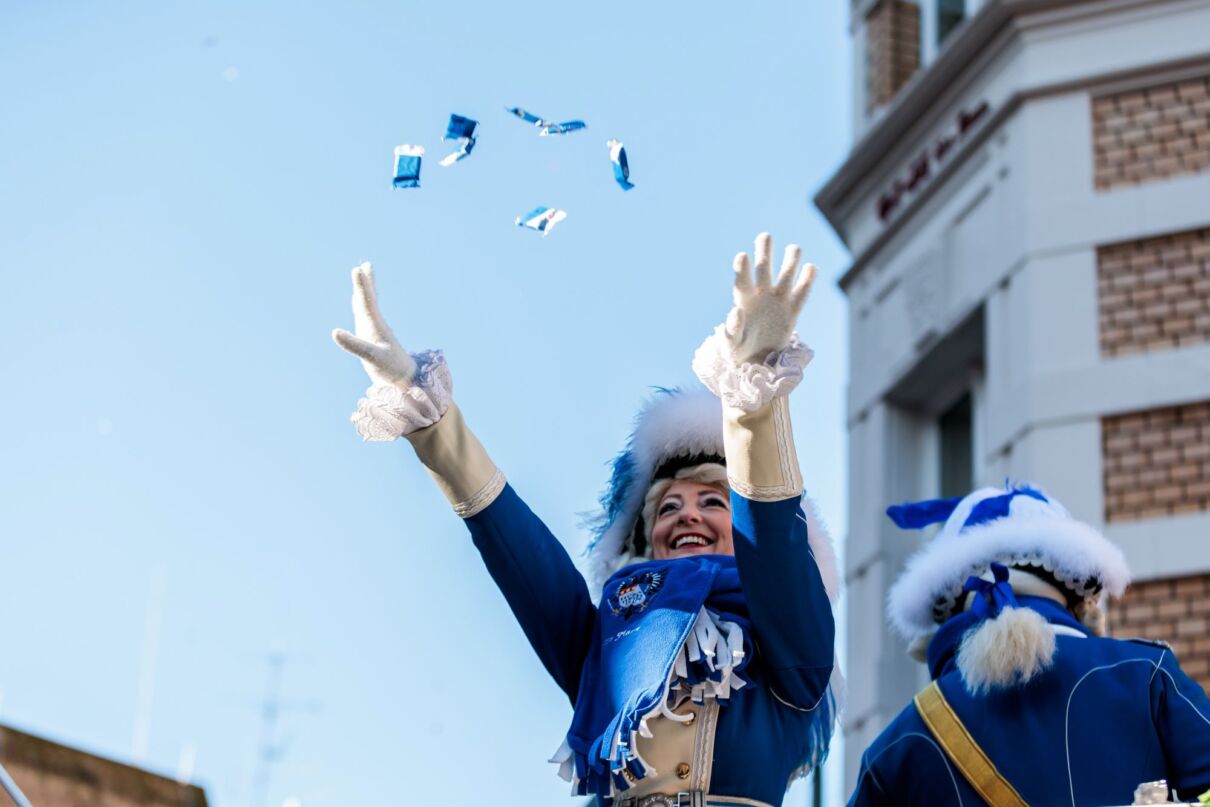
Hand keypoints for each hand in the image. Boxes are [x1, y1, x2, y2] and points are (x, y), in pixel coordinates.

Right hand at [331, 262, 417, 386]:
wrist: (404, 377)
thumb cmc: (390, 368)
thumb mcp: (372, 357)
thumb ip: (354, 345)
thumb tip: (334, 332)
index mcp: (376, 326)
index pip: (368, 301)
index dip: (362, 285)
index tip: (358, 268)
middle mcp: (376, 324)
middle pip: (370, 298)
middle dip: (366, 282)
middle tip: (366, 264)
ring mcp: (373, 328)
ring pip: (367, 304)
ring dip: (364, 289)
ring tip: (362, 273)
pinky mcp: (371, 335)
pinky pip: (364, 314)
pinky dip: (360, 303)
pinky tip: (357, 300)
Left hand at [724, 233, 816, 363]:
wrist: (757, 358)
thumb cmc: (738, 350)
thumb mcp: (731, 345)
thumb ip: (732, 329)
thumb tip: (737, 311)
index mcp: (743, 301)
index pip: (742, 281)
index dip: (742, 269)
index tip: (743, 255)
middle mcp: (761, 295)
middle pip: (763, 270)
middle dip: (764, 253)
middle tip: (765, 236)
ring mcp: (778, 301)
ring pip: (785, 277)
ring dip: (790, 261)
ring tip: (794, 248)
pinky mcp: (792, 311)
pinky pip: (802, 295)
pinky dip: (807, 281)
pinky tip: (811, 268)